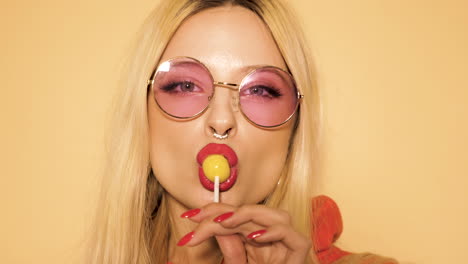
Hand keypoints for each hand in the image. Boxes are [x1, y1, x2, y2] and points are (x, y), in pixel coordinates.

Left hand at [178, 203, 311, 263]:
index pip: (237, 216)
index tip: (190, 216)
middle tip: (197, 218)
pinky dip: (274, 232)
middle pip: (252, 214)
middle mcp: (273, 237)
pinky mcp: (299, 251)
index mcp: (257, 238)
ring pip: (276, 215)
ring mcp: (287, 243)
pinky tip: (254, 237)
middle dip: (223, 212)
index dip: (214, 211)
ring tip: (224, 221)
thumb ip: (229, 248)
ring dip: (248, 214)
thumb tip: (216, 222)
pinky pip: (291, 235)